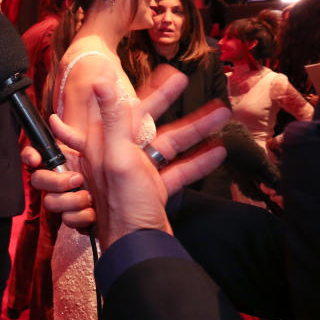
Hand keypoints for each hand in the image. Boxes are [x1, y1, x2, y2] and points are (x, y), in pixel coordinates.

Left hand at [23, 79, 227, 241]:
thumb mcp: (116, 155)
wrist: (137, 249)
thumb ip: (111, 119)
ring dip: (193, 128)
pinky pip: (176, 170)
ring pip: (166, 144)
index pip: (119, 108)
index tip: (154, 70)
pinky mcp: (152, 191)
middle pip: (144, 121)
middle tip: (185, 78)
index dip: (137, 88)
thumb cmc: (121, 204)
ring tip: (221, 113)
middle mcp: (116, 156)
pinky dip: (196, 160)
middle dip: (165, 99)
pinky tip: (219, 150)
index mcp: (102, 145)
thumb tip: (98, 81)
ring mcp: (135, 174)